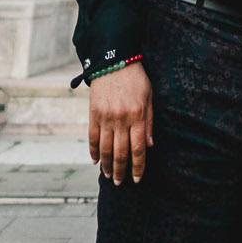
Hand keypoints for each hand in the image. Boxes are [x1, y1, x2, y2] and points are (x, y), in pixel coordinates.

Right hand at [87, 62, 153, 184]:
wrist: (114, 60)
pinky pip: (92, 137)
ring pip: (105, 149)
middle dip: (120, 171)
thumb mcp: (148, 97)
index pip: (137, 149)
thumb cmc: (136, 78)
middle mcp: (121, 119)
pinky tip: (95, 161)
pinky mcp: (93, 114)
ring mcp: (105, 117)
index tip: (137, 179)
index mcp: (137, 116)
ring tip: (108, 176)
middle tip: (119, 182)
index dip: (137, 167)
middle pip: (120, 153)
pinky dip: (93, 151)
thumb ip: (148, 122)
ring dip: (106, 165)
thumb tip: (149, 145)